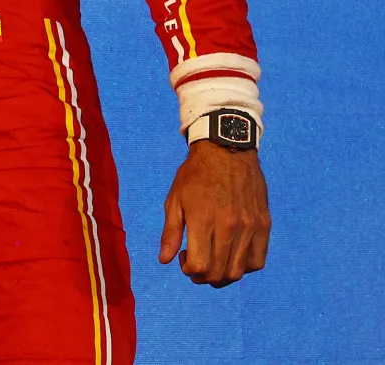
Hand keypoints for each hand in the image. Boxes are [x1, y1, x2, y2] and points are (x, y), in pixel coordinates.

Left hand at [160, 141, 270, 286]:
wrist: (227, 151)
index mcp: (203, 220)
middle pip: (219, 273)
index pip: (200, 266)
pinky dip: (244, 267)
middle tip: (195, 266)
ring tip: (212, 264)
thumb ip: (170, 232)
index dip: (189, 271)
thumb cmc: (195, 175)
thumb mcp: (175, 199)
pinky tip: (231, 257)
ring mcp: (249, 227)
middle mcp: (229, 226)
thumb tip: (164, 260)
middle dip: (203, 277)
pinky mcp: (263, 225)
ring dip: (222, 276)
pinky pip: (258, 261)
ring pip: (238, 271)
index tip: (183, 260)